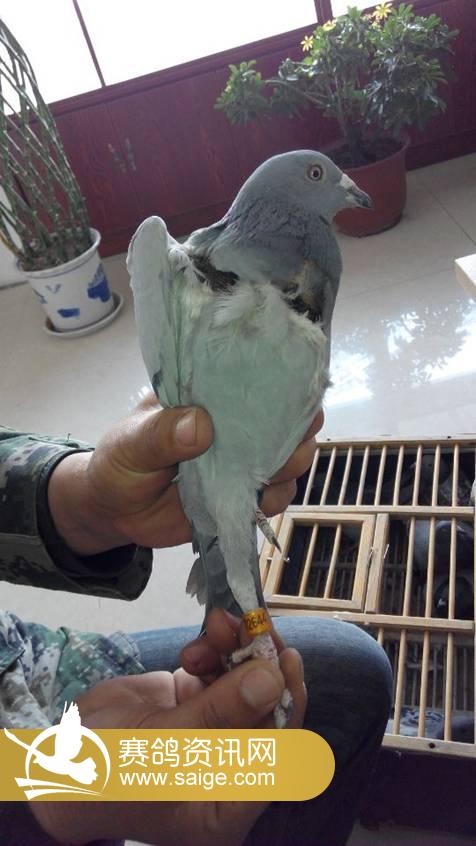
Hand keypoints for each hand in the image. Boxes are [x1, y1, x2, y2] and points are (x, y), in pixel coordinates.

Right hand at [31, 610, 305, 845]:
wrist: (57, 763)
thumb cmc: (106, 773)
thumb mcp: (162, 744)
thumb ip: (219, 711)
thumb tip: (271, 679)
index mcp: (228, 801)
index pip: (280, 753)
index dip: (288, 704)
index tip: (286, 660)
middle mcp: (228, 767)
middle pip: (264, 708)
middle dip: (258, 663)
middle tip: (252, 624)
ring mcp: (211, 732)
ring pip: (243, 682)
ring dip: (234, 649)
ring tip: (217, 624)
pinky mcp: (192, 704)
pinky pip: (217, 671)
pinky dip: (212, 652)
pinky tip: (195, 646)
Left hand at [48, 393, 323, 555]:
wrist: (114, 512)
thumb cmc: (120, 462)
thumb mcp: (130, 443)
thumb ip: (160, 434)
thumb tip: (200, 425)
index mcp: (210, 396)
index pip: (257, 379)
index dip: (282, 383)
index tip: (291, 392)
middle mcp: (235, 426)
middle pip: (289, 420)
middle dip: (297, 429)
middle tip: (281, 443)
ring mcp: (243, 461)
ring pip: (291, 459)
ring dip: (288, 466)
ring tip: (264, 474)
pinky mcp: (243, 496)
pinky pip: (276, 496)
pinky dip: (273, 499)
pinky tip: (254, 500)